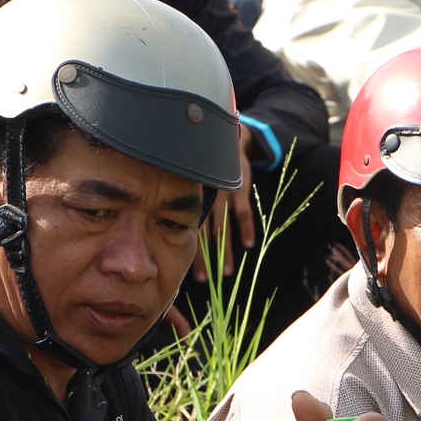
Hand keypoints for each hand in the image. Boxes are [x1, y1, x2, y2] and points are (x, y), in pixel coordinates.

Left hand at [196, 125, 258, 282]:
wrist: (227, 139)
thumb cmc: (208, 167)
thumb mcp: (195, 181)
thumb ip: (188, 203)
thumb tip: (172, 231)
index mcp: (193, 199)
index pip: (191, 232)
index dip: (192, 253)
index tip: (194, 275)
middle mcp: (205, 198)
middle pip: (205, 234)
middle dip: (206, 259)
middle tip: (205, 280)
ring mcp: (224, 193)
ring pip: (224, 227)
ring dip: (227, 251)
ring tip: (229, 272)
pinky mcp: (240, 187)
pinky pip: (243, 211)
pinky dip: (246, 229)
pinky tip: (248, 245)